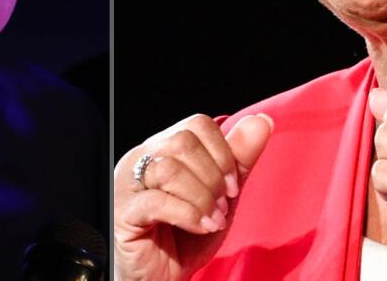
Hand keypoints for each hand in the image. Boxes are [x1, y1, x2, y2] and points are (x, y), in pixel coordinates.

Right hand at [113, 113, 272, 280]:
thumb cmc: (184, 237)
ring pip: (170, 169)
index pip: (196, 124)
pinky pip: (158, 201)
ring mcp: (128, 184)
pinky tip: (201, 228)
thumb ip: (238, 160)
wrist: (161, 277)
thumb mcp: (221, 196)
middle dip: (214, 175)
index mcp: (163, 148)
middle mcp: (141, 159)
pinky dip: (189, 215)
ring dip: (202, 197)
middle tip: (222, 204)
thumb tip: (262, 121)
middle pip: (183, 141)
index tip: (233, 185)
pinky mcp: (124, 212)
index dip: (223, 151)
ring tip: (212, 219)